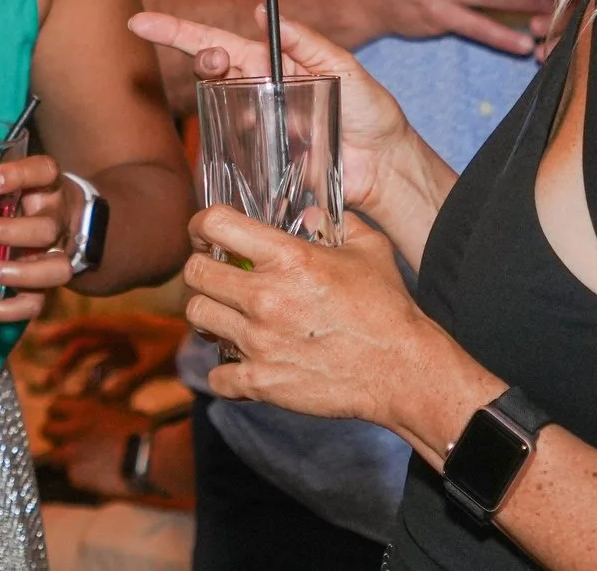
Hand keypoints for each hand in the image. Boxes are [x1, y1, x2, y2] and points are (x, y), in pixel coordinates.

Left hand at [0, 154, 72, 321]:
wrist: (62, 220)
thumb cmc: (16, 192)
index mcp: (44, 185)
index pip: (43, 171)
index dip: (18, 175)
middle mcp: (55, 220)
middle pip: (45, 227)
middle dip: (6, 232)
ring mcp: (55, 255)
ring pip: (55, 269)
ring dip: (19, 273)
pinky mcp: (45, 285)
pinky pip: (37, 304)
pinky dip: (10, 309)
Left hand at [44, 398, 155, 498]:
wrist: (151, 459)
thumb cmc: (142, 431)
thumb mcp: (120, 408)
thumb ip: (98, 408)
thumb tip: (89, 407)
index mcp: (84, 410)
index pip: (54, 405)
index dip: (59, 413)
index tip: (65, 419)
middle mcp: (73, 430)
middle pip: (45, 429)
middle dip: (55, 435)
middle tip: (68, 441)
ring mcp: (72, 455)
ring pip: (52, 455)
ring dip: (63, 457)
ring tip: (81, 460)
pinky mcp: (77, 477)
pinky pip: (70, 475)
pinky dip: (80, 476)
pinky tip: (97, 475)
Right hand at [129, 12, 414, 214]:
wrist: (384, 165)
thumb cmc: (371, 113)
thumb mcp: (343, 68)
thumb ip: (308, 42)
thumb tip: (261, 11)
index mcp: (274, 63)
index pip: (219, 41)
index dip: (177, 31)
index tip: (140, 22)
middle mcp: (259, 90)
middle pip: (210, 67)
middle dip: (198, 54)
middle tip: (215, 62)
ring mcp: (257, 124)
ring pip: (216, 102)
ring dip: (214, 89)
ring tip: (236, 89)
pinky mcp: (260, 158)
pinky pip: (231, 146)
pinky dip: (226, 137)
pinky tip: (244, 133)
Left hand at [183, 207, 495, 442]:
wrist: (402, 371)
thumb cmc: (388, 308)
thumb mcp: (368, 249)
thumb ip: (334, 222)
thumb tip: (310, 214)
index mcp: (288, 257)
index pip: (215, 224)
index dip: (203, 223)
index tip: (208, 233)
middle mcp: (265, 297)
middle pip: (194, 273)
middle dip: (201, 268)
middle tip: (217, 273)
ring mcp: (259, 342)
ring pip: (197, 318)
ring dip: (209, 313)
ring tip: (227, 315)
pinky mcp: (261, 382)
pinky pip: (216, 375)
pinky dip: (225, 370)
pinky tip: (244, 362)